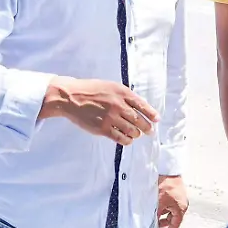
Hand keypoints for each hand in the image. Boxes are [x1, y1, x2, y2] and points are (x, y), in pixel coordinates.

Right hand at [42, 77, 157, 144]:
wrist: (71, 97)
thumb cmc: (90, 90)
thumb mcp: (110, 86)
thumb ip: (123, 96)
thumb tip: (138, 107)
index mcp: (122, 92)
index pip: (142, 105)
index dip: (151, 113)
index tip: (157, 119)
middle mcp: (118, 105)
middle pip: (139, 120)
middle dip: (147, 127)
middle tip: (149, 131)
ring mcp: (111, 117)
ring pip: (132, 131)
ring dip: (136, 134)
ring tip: (136, 134)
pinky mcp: (103, 129)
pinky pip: (120, 138)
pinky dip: (127, 140)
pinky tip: (127, 140)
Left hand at [157, 175, 188, 227]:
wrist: (168, 170)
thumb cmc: (166, 185)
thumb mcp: (159, 203)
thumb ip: (156, 215)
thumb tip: (152, 224)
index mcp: (181, 208)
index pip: (175, 225)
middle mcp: (182, 204)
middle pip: (173, 218)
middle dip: (164, 223)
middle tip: (155, 226)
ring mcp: (180, 198)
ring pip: (171, 211)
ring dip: (163, 215)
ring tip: (154, 215)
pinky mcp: (176, 193)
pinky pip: (170, 204)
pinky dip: (164, 208)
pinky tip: (156, 207)